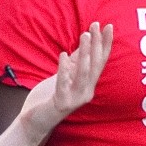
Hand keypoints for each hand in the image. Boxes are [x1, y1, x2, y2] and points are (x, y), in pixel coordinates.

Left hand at [21, 22, 112, 137]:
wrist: (37, 120)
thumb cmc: (51, 96)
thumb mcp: (66, 73)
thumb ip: (76, 60)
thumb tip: (87, 39)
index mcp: (88, 84)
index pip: (100, 61)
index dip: (105, 43)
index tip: (108, 26)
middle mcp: (86, 91)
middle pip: (95, 65)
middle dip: (97, 44)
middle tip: (97, 25)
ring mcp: (75, 98)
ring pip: (84, 73)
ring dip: (85, 52)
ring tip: (85, 34)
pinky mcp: (61, 103)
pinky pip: (63, 84)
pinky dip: (64, 69)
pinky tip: (63, 55)